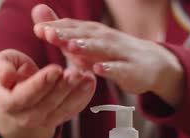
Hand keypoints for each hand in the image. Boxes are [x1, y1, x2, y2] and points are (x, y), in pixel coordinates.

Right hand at [0, 49, 95, 137]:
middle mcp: (22, 116)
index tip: (55, 69)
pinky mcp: (57, 118)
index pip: (21, 98)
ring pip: (60, 110)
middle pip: (44, 107)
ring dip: (75, 93)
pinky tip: (90, 81)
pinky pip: (72, 111)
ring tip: (86, 76)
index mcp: (5, 102)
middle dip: (61, 89)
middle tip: (75, 72)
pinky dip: (84, 96)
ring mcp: (41, 121)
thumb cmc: (8, 69)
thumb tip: (5, 78)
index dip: (39, 85)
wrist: (19, 86)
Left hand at [32, 5, 184, 106]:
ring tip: (71, 47)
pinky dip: (109, 69)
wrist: (151, 64)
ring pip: (101, 49)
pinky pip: (119, 69)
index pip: (71, 27)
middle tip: (48, 34)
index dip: (55, 28)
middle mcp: (105, 39)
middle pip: (84, 35)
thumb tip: (37, 15)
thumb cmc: (112, 54)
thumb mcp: (84, 42)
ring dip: (86, 47)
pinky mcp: (130, 70)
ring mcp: (119, 53)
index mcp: (91, 33)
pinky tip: (98, 70)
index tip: (38, 29)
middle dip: (66, 34)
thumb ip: (61, 30)